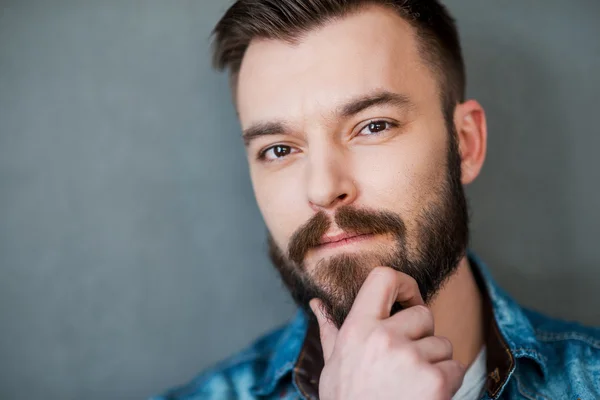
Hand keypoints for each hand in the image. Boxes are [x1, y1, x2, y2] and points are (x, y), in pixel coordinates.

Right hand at [309, 267, 464, 399]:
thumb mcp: (333, 367)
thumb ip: (330, 332)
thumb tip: (317, 303)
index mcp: (357, 329)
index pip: (384, 278)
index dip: (404, 284)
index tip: (409, 300)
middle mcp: (383, 338)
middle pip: (424, 315)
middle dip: (422, 337)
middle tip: (405, 364)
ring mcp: (410, 358)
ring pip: (442, 343)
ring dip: (435, 363)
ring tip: (411, 385)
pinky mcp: (435, 381)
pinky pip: (455, 366)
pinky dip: (448, 382)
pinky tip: (424, 396)